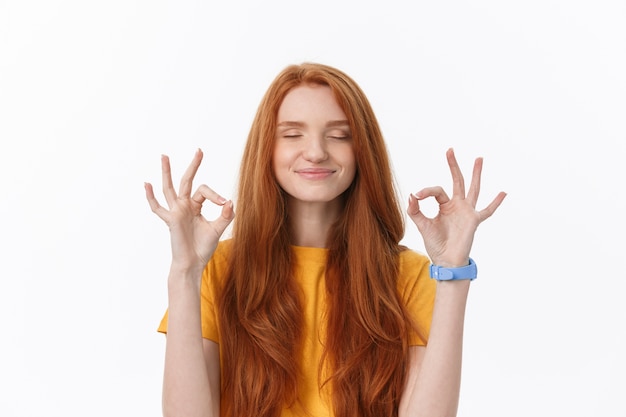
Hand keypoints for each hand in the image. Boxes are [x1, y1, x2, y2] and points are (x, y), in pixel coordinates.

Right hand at [144, 149, 234, 272]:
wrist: (193, 263)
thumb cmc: (203, 247)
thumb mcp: (218, 229)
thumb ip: (226, 215)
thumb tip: (229, 201)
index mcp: (195, 206)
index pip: (204, 191)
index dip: (215, 195)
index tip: (224, 204)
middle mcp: (184, 206)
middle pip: (187, 181)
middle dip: (193, 166)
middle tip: (199, 150)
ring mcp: (176, 212)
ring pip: (170, 188)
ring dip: (167, 172)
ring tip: (164, 156)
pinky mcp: (170, 220)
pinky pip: (158, 208)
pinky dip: (151, 197)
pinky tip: (146, 184)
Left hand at [407, 148, 505, 267]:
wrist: (446, 261)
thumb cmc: (435, 244)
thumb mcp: (422, 225)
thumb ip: (415, 210)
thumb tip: (411, 195)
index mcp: (444, 205)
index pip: (436, 190)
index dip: (426, 191)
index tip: (417, 196)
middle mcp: (457, 206)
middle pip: (457, 181)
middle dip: (453, 166)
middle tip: (450, 150)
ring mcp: (467, 211)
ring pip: (473, 189)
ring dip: (476, 174)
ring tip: (478, 158)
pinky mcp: (474, 220)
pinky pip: (487, 211)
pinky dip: (495, 202)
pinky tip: (503, 192)